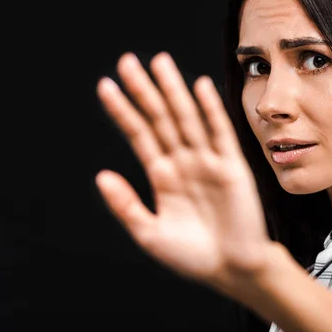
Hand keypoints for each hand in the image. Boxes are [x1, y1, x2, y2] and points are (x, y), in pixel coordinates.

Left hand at [95, 52, 272, 294]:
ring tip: (159, 62)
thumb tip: (100, 175)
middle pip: (160, 118)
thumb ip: (126, 204)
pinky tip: (199, 87)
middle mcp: (182, 161)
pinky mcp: (231, 166)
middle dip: (144, 90)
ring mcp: (207, 161)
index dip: (122, 110)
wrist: (232, 269)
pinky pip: (219, 133)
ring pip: (186, 118)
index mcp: (162, 175)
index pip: (139, 134)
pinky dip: (210, 110)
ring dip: (173, 91)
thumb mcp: (150, 234)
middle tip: (127, 61)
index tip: (105, 86)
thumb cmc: (192, 256)